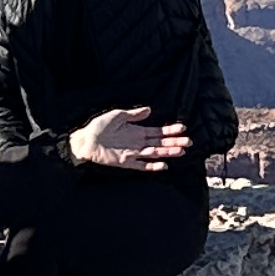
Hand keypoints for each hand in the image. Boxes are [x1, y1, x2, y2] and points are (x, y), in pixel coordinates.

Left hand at [69, 109, 191, 171]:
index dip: (170, 130)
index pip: (157, 131)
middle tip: (189, 142)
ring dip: (168, 152)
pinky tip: (164, 165)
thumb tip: (149, 109)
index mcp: (137, 131)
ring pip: (155, 153)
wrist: (84, 140)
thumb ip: (134, 114)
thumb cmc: (99, 126)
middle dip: (174, 142)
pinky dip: (153, 166)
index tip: (182, 128)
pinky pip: (142, 165)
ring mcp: (133, 153)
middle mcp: (137, 142)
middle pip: (160, 143)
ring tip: (181, 151)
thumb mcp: (118, 115)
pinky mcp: (126, 162)